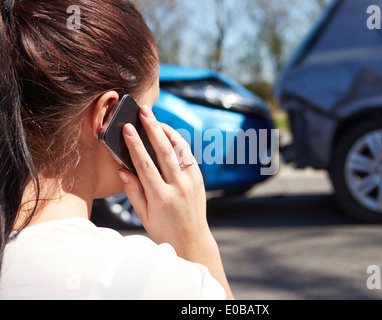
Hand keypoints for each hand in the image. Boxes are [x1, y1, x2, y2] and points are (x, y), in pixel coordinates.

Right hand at [117, 104, 233, 298]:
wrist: (192, 239)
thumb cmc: (164, 229)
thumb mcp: (143, 215)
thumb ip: (133, 192)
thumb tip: (122, 169)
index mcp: (161, 197)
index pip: (145, 165)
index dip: (135, 145)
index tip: (127, 128)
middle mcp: (178, 187)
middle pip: (164, 151)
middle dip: (152, 128)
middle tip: (144, 111)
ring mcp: (191, 182)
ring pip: (180, 150)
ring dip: (167, 131)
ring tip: (155, 118)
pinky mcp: (199, 179)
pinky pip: (188, 156)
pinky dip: (178, 142)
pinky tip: (169, 134)